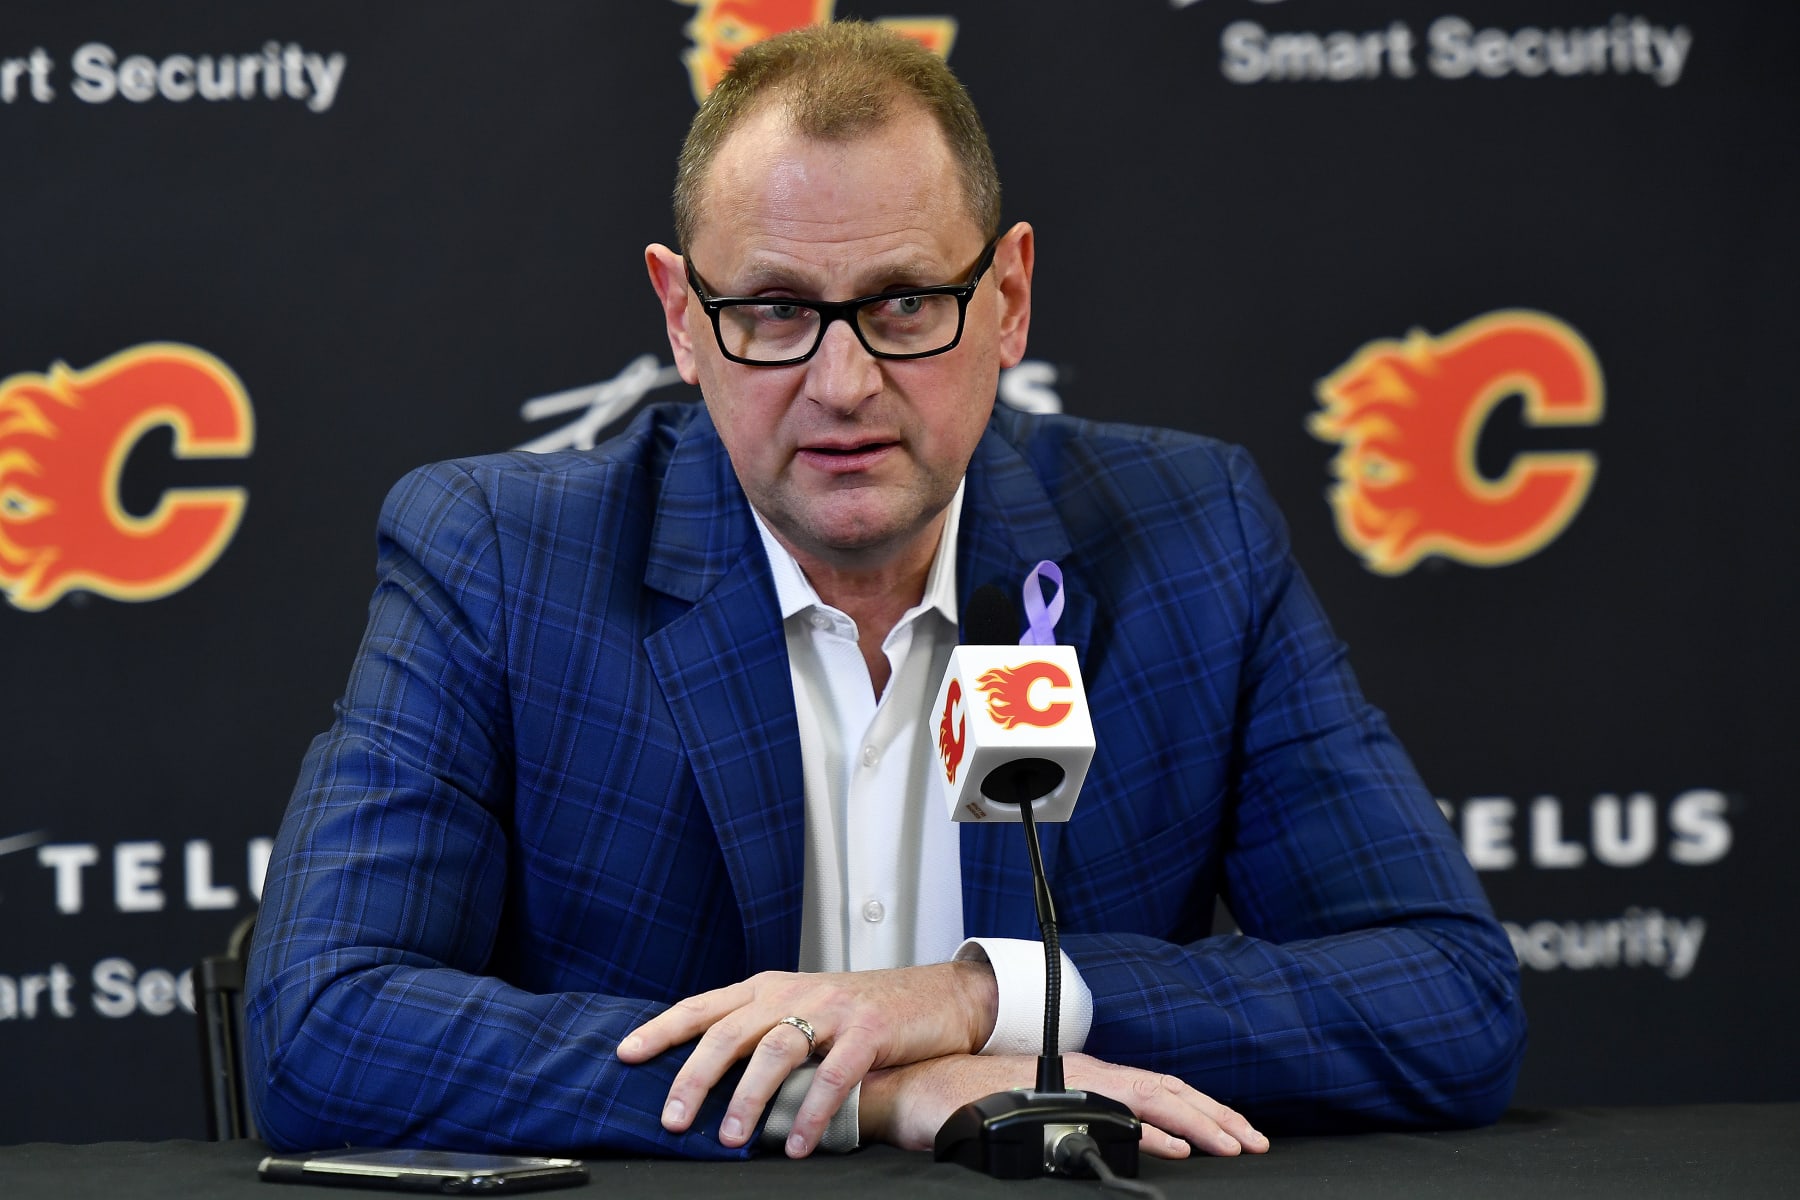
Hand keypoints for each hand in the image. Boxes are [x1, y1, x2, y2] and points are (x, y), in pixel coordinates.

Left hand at [616, 961, 998, 1154]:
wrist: (934, 996)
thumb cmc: (861, 1010)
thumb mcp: (803, 1008)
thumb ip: (761, 1031)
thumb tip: (707, 1078)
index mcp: (769, 986)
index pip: (703, 1005)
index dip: (662, 1028)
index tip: (625, 1054)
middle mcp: (793, 991)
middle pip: (730, 1031)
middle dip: (695, 1077)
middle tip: (673, 1119)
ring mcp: (831, 1009)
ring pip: (776, 1051)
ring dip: (749, 1099)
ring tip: (732, 1139)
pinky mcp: (868, 1030)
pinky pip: (832, 1074)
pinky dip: (811, 1112)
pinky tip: (797, 1144)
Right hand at [860, 1052, 1269, 1158]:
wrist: (917, 1090)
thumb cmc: (964, 1099)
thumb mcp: (1032, 1112)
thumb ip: (1072, 1121)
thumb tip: (1115, 1144)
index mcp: (1085, 1075)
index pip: (1155, 1089)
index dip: (1198, 1109)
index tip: (1233, 1132)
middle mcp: (1085, 1073)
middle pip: (1165, 1089)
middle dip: (1216, 1115)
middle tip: (1254, 1140)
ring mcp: (1071, 1081)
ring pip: (1151, 1096)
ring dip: (1198, 1120)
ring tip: (1234, 1142)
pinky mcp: (1055, 1097)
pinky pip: (1113, 1111)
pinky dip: (1151, 1128)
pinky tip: (1177, 1146)